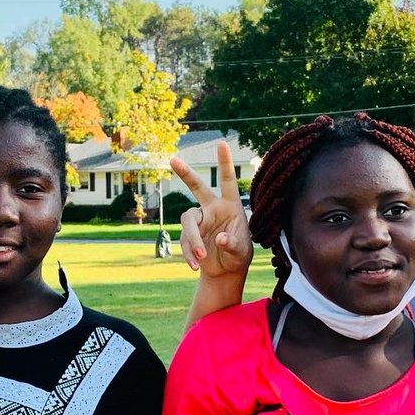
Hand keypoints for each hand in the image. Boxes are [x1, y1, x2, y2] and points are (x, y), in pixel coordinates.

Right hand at [171, 141, 253, 277]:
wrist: (225, 271)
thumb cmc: (238, 257)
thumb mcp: (241, 252)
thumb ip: (233, 245)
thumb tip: (220, 239)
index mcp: (230, 206)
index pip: (227, 181)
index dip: (224, 162)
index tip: (221, 143)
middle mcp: (212, 209)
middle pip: (197, 187)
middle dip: (185, 174)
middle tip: (173, 160)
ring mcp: (199, 221)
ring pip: (187, 222)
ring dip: (192, 240)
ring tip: (200, 258)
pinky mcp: (189, 234)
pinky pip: (184, 241)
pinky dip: (188, 254)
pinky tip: (194, 266)